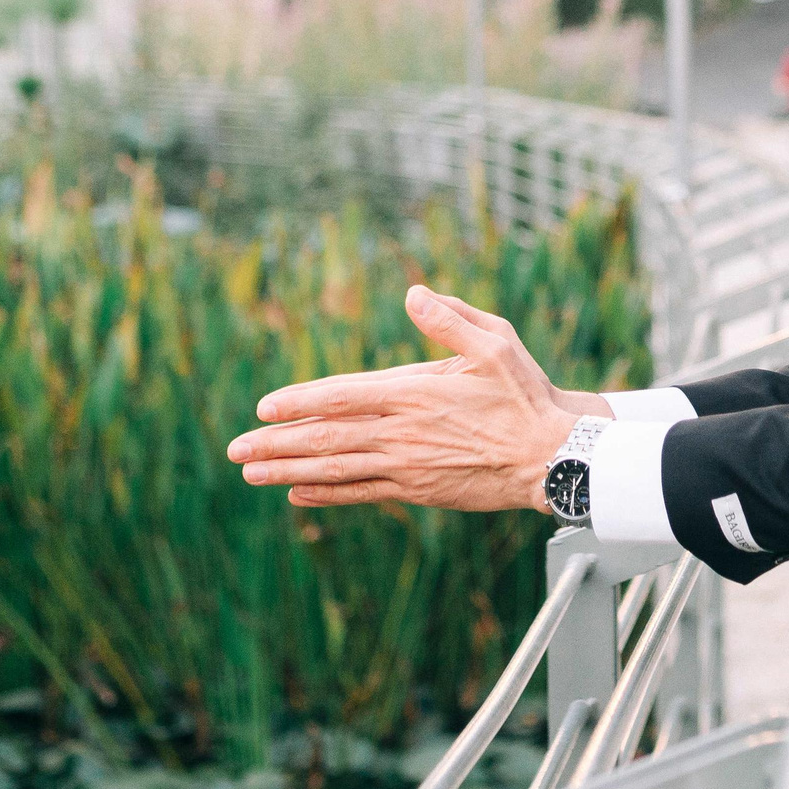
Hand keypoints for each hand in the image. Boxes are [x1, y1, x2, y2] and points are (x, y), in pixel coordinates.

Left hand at [227, 286, 577, 511]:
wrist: (553, 457)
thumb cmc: (526, 396)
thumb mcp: (496, 343)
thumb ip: (450, 320)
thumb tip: (414, 293)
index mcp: (415, 392)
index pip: (343, 397)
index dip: (301, 403)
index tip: (264, 407)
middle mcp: (403, 432)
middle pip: (327, 438)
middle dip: (277, 443)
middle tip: (235, 448)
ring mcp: (408, 466)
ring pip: (336, 470)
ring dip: (289, 472)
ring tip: (252, 473)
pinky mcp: (418, 490)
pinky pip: (362, 493)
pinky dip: (327, 494)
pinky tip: (298, 495)